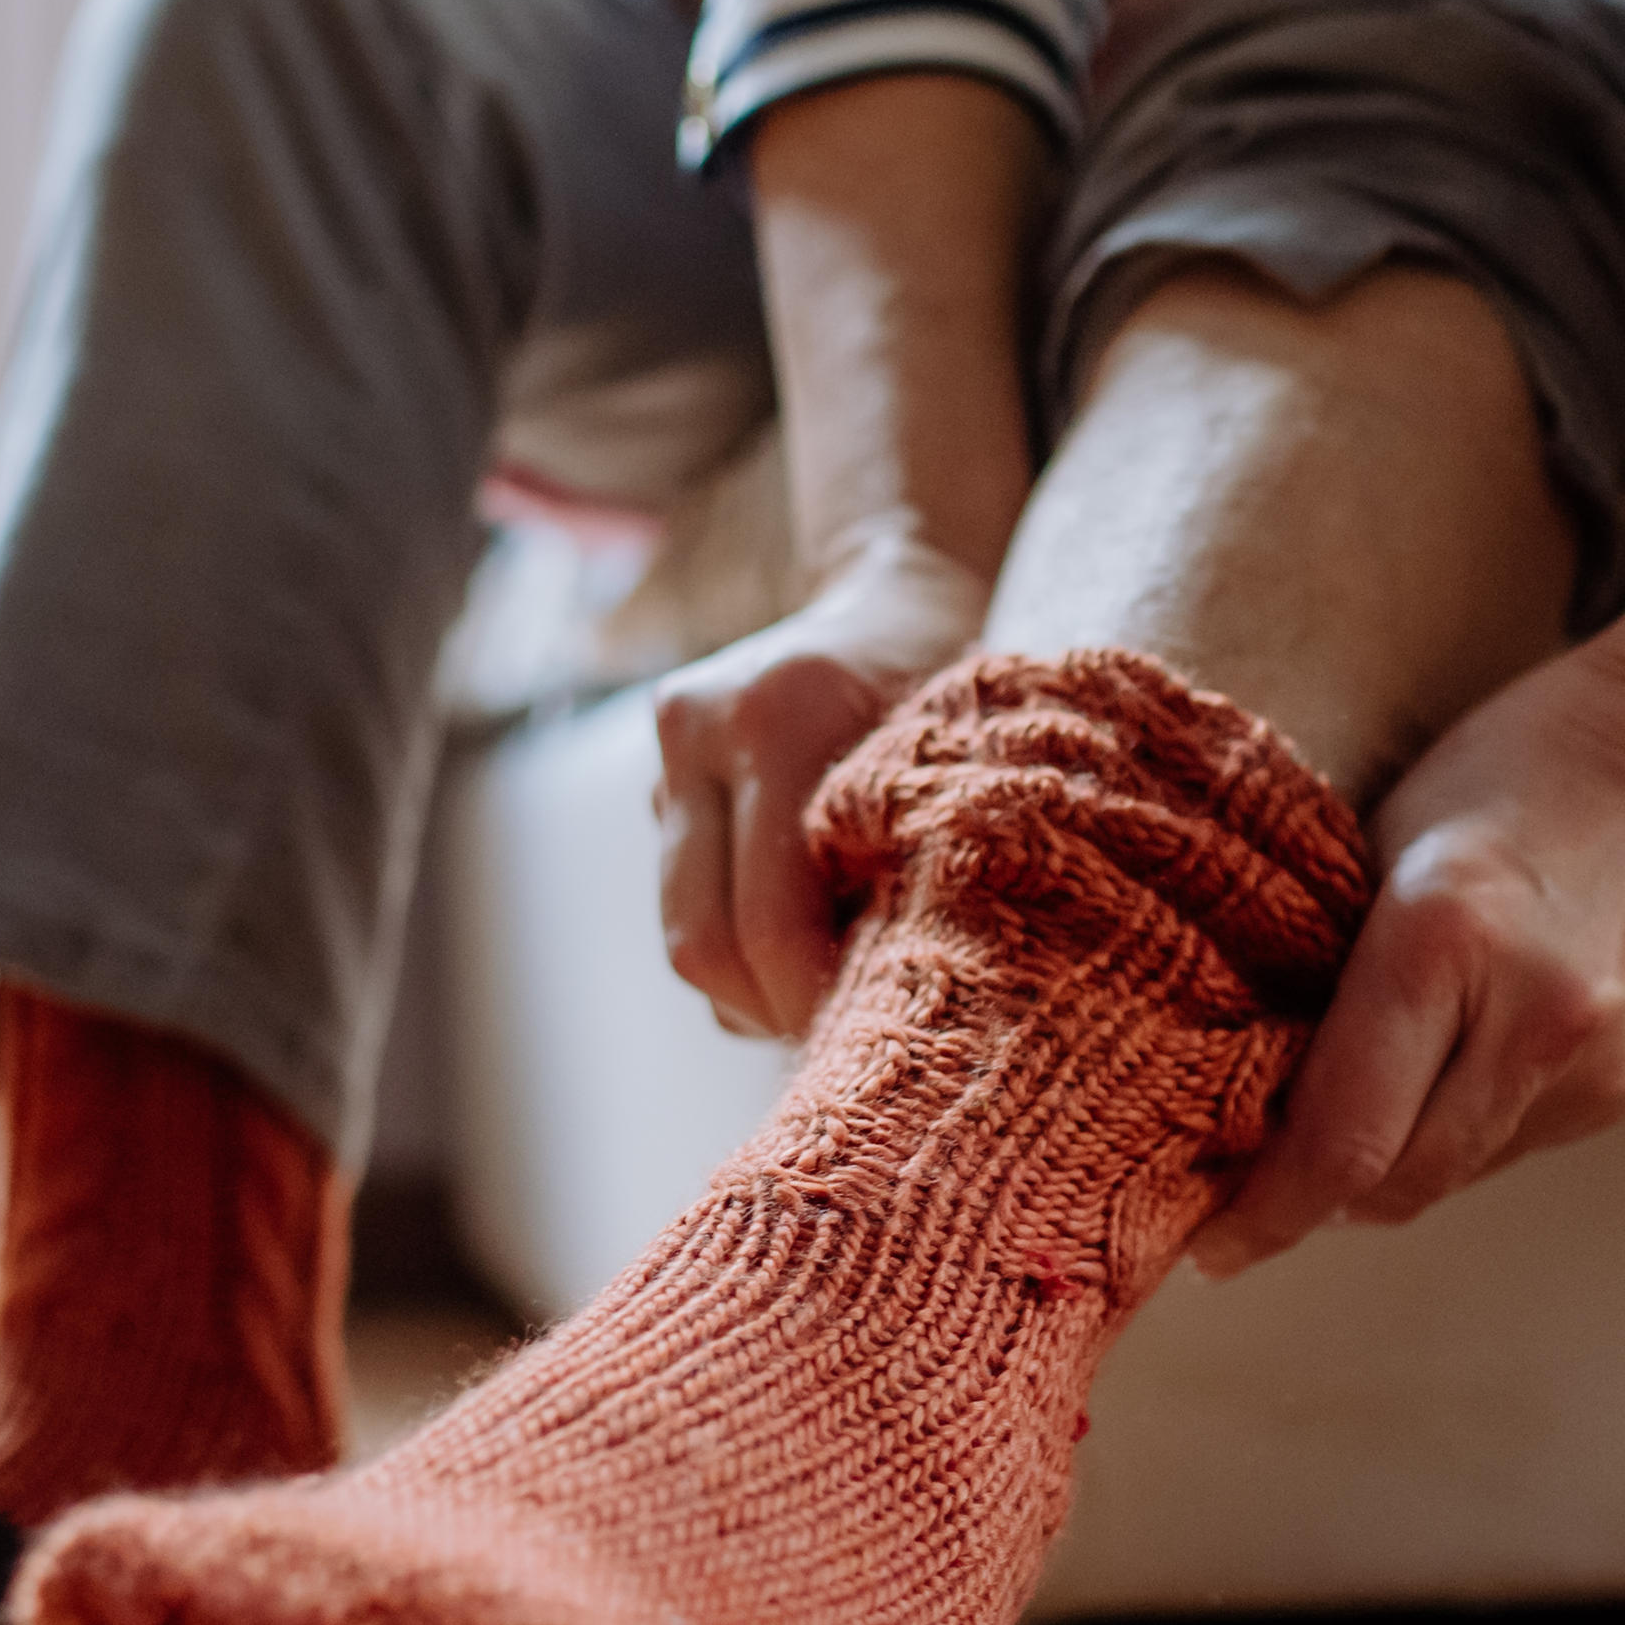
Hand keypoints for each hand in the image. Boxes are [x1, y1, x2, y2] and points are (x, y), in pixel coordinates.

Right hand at [651, 528, 993, 1037]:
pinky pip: (690, 906)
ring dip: (756, 988)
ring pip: (687, 936)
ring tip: (838, 988)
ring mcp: (665, 757)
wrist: (900, 586)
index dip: (811, 1003)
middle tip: (847, 1039)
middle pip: (700, 942)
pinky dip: (748, 948)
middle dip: (772, 1011)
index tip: (872, 1039)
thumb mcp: (965, 756)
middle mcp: (699, 731)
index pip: (766, 920)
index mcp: (775, 717)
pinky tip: (812, 942)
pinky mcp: (659, 781)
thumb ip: (923, 863)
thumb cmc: (959, 679)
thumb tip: (895, 1008)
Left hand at [1190, 647, 1624, 1277]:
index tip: (1207, 1245)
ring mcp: (1595, 1067)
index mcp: (1444, 937)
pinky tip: (1426, 1079)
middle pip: (1394, 1185)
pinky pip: (1502, 1147)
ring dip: (1379, 1170)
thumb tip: (1244, 1093)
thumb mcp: (1386, 836)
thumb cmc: (1518, 766)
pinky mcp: (1624, 1089)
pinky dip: (1446, 1134)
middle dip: (1310, 1204)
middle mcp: (1532, 1020)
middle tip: (1242, 1193)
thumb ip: (1325, 969)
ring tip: (1327, 1126)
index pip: (1341, 1136)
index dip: (1265, 1211)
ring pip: (1447, 1177)